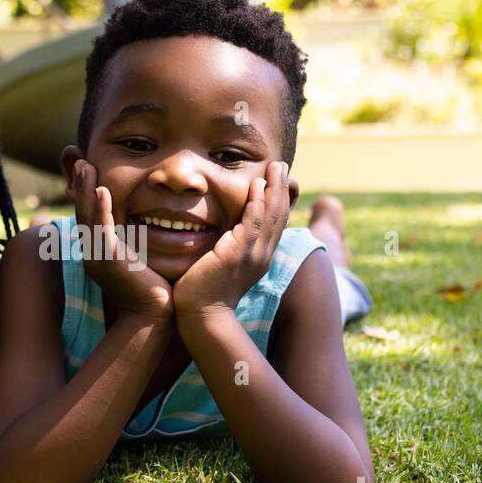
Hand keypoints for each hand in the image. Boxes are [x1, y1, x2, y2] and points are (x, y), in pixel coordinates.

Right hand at [70, 159, 172, 321]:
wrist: (154, 316)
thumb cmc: (153, 289)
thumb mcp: (140, 261)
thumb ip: (136, 244)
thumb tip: (145, 228)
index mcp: (99, 253)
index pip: (89, 218)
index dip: (86, 195)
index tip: (89, 171)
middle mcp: (93, 254)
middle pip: (83, 213)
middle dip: (81, 186)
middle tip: (82, 162)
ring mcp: (98, 257)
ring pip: (88, 218)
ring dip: (86, 190)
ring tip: (87, 167)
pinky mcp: (109, 260)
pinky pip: (101, 230)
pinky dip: (101, 209)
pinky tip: (101, 190)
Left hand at [174, 161, 293, 318]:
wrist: (200, 316)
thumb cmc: (202, 294)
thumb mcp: (218, 266)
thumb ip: (222, 249)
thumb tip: (216, 238)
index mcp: (258, 258)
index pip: (274, 225)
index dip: (278, 202)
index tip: (276, 181)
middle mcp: (262, 255)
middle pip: (279, 217)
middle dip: (281, 189)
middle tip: (281, 166)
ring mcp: (253, 254)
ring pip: (271, 215)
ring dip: (274, 189)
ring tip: (275, 167)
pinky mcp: (240, 253)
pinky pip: (254, 222)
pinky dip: (258, 202)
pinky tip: (258, 185)